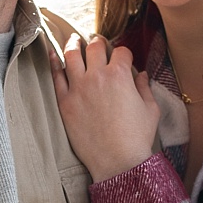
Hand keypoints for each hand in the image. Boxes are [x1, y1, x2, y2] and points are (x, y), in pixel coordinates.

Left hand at [47, 34, 160, 182]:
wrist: (117, 161)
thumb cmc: (137, 137)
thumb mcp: (150, 110)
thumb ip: (145, 88)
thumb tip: (142, 75)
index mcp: (120, 75)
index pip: (121, 52)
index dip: (124, 53)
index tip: (123, 57)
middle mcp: (97, 76)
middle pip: (94, 47)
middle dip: (98, 41)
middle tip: (97, 41)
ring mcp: (78, 88)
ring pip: (71, 55)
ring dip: (73, 44)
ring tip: (74, 40)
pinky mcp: (65, 102)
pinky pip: (56, 77)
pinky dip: (53, 62)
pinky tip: (52, 55)